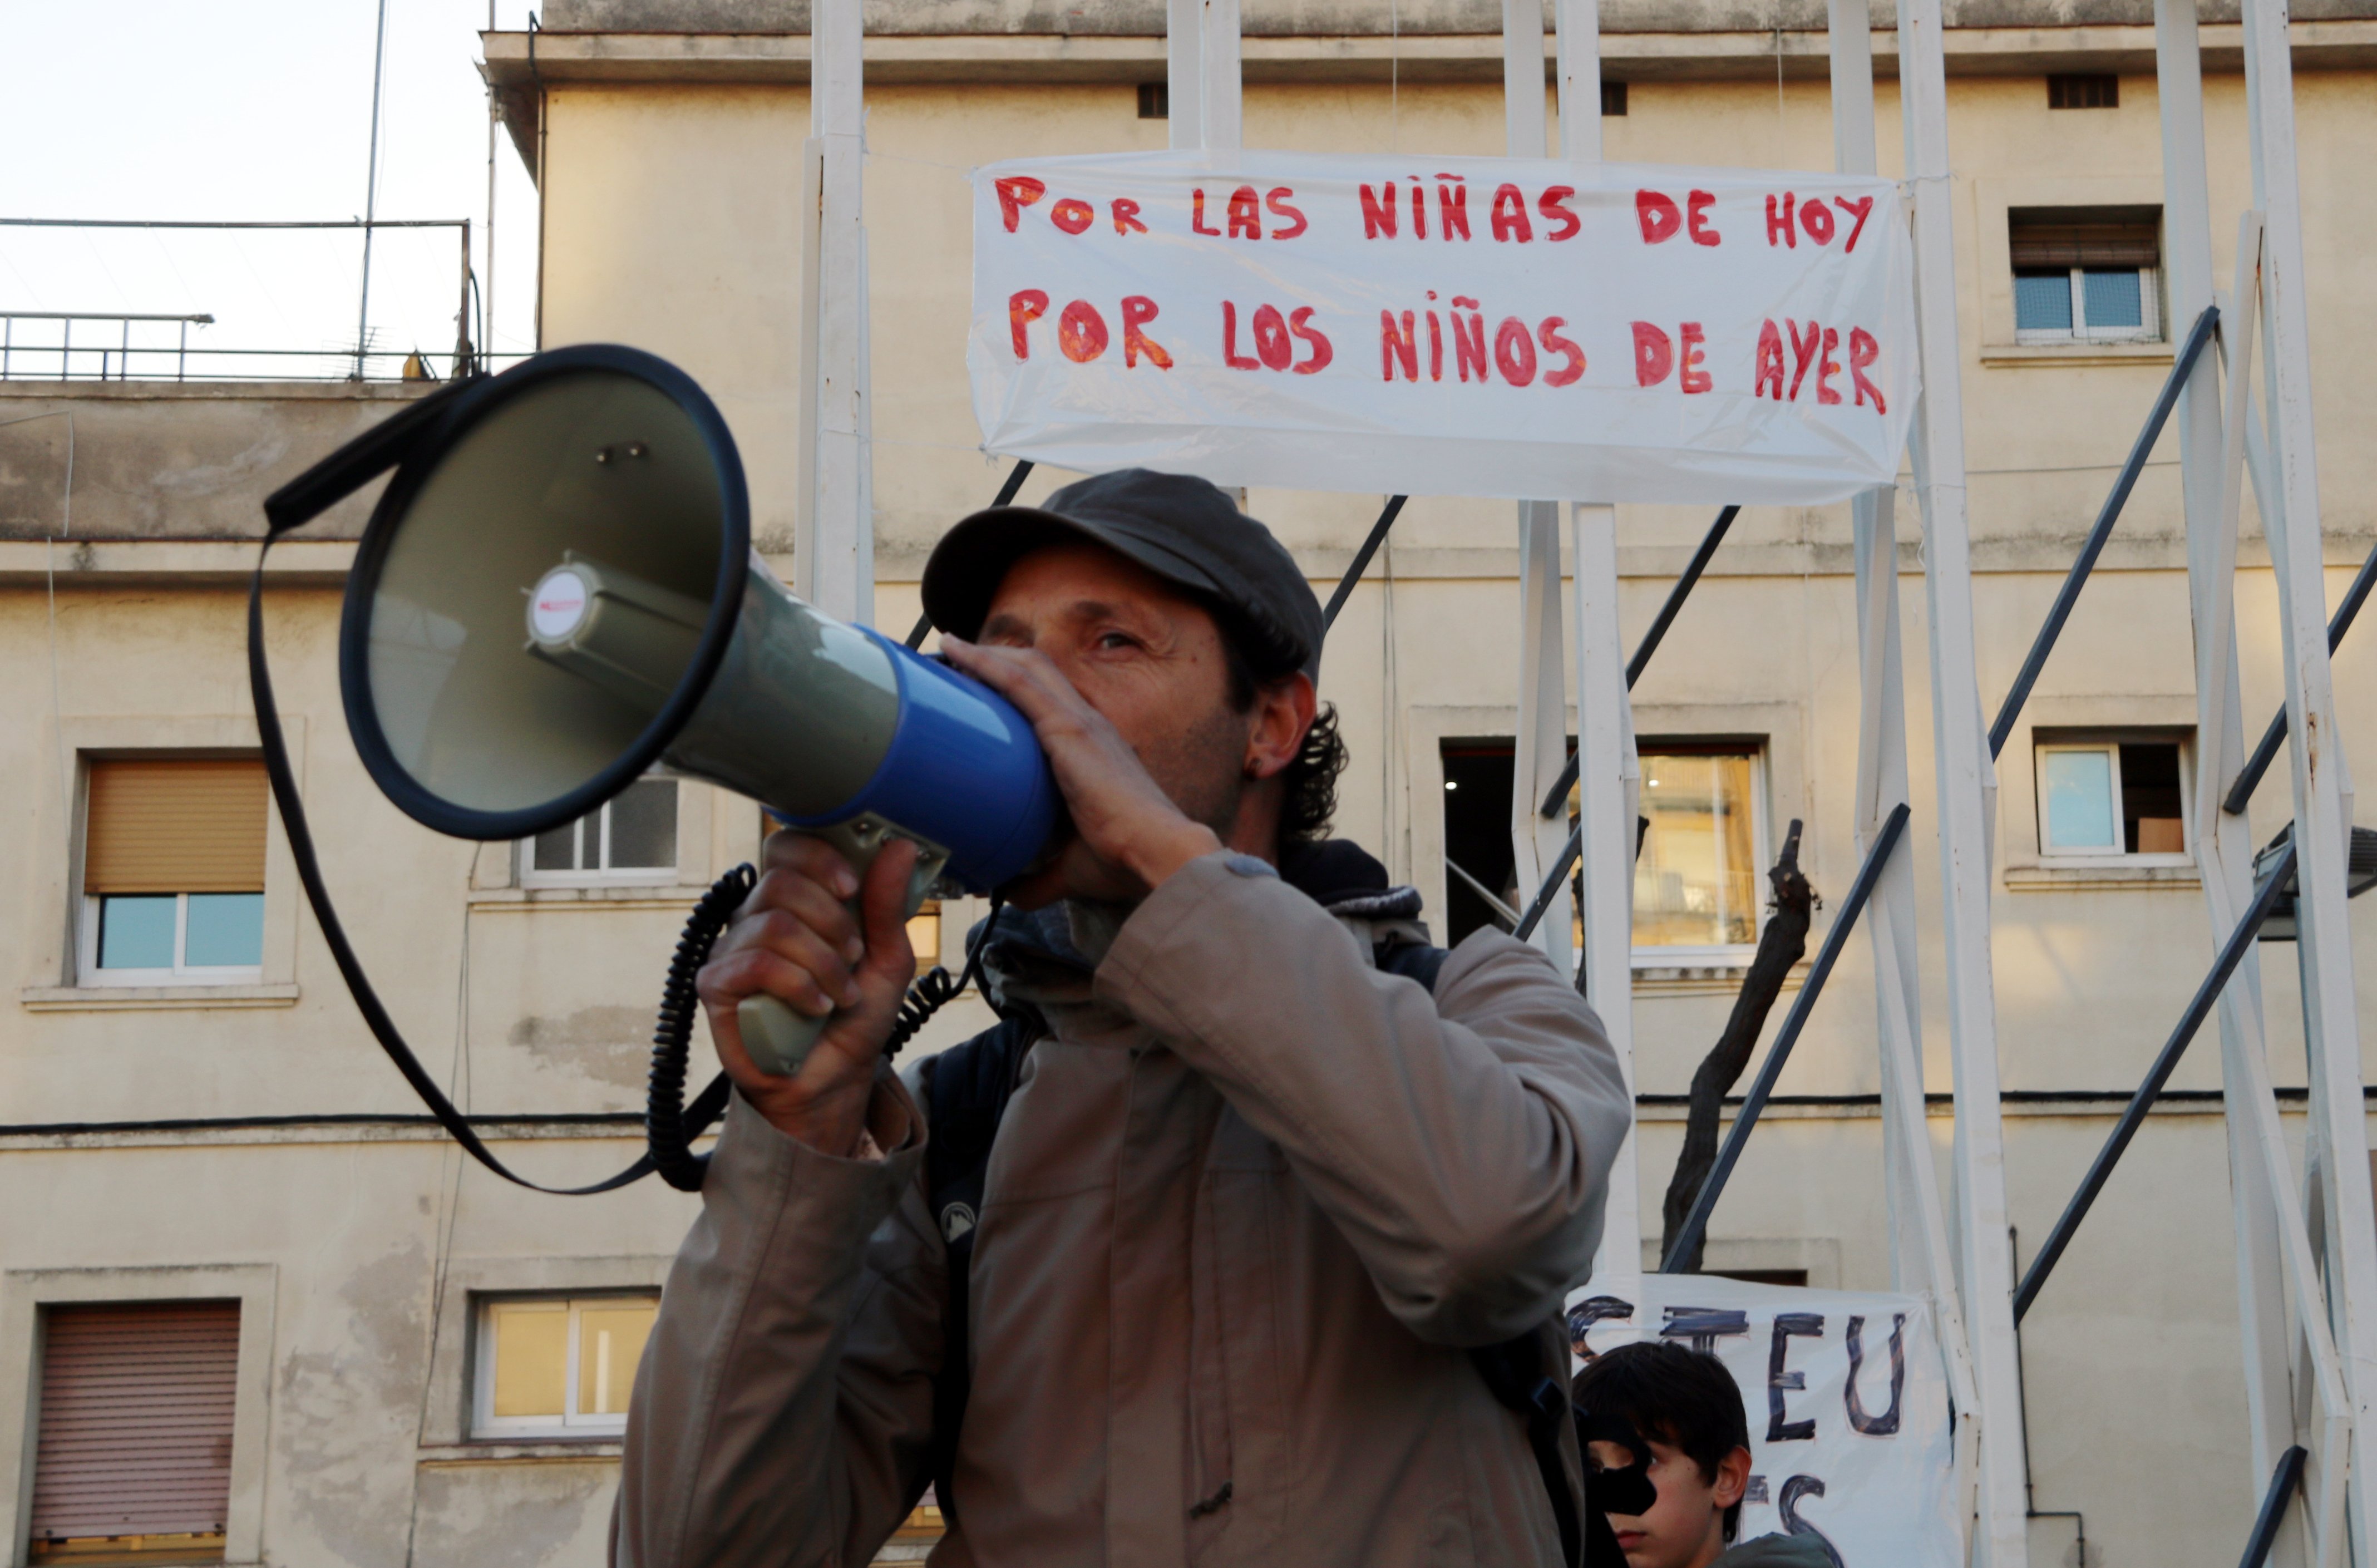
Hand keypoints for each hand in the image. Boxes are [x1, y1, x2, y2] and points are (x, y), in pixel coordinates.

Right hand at [695, 831, 918, 1153]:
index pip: (786, 848)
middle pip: (780, 882)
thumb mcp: (887, 958)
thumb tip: (900, 847)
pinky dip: (797, 985)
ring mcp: (731, 950)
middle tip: (854, 957)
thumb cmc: (854, 1016)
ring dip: (822, 962)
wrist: (835, 1079)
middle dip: (831, 921)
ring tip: (841, 994)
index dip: (818, 858)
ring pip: (772, 925)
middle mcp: (755, 918)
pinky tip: (817, 1006)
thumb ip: (887, 904)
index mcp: (793, 901)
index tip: (851, 886)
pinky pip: (753, 964)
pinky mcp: (715, 986)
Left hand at [940, 635, 1221, 905]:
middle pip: (1037, 672)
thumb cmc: (1127, 860)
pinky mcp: (1070, 728)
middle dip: (997, 660)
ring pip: (1028, 667)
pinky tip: (959, 653)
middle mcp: (1090, 725)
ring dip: (987, 654)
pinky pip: (1020, 683)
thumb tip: (1013, 893)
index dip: (1019, 688)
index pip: (1052, 704)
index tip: (984, 687)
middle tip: (954, 659)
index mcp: (1095, 750)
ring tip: (949, 648)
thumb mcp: (1072, 867)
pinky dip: (988, 664)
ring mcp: (1081, 721)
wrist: (1158, 853)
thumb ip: (1040, 879)